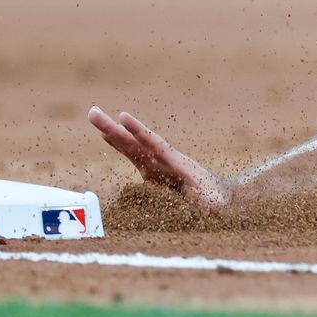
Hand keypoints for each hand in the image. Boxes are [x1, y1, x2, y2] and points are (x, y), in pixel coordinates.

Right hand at [88, 106, 230, 207]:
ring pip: (131, 146)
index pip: (156, 145)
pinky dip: (120, 146)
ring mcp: (158, 165)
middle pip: (137, 142)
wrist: (222, 197)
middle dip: (116, 129)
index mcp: (178, 165)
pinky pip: (134, 157)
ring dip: (113, 133)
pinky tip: (106, 137)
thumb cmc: (219, 201)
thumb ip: (207, 202)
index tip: (124, 117)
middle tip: (93, 112)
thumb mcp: (214, 203)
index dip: (141, 133)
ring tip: (94, 116)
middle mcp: (165, 160)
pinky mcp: (153, 172)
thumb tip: (203, 202)